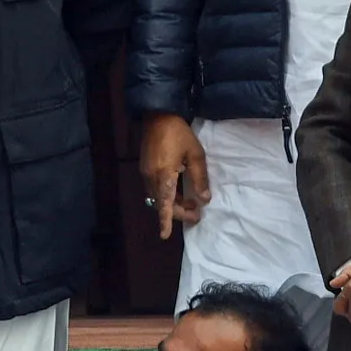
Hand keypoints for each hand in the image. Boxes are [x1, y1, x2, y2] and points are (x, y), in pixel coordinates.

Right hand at [139, 113, 208, 238]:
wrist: (158, 116)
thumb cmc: (179, 133)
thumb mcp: (195, 154)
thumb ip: (199, 178)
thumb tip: (204, 199)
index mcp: (164, 175)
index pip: (165, 204)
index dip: (166, 220)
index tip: (165, 235)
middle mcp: (151, 178)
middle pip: (162, 204)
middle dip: (178, 212)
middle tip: (197, 214)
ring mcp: (146, 174)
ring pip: (158, 198)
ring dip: (173, 204)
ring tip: (191, 203)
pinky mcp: (145, 169)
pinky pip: (155, 189)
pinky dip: (167, 195)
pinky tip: (178, 192)